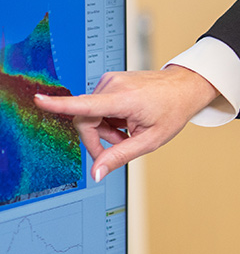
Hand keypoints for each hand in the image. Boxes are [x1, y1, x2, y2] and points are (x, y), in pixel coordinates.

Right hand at [33, 65, 219, 180]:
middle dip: (97, 138)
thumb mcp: (151, 140)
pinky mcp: (110, 81)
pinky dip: (108, 118)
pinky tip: (126, 119)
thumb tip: (97, 173)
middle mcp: (113, 85)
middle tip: (120, 144)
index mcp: (125, 99)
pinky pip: (97, 106)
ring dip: (106, 128)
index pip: (86, 105)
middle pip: (85, 120)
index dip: (60, 105)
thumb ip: (120, 156)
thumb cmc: (172, 111)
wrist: (185, 87)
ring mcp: (111, 80)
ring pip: (91, 115)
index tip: (40, 100)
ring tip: (129, 130)